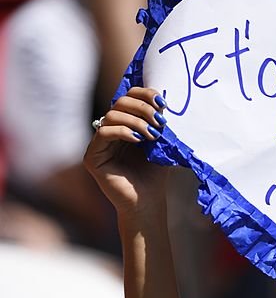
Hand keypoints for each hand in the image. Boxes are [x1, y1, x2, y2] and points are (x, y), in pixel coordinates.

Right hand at [83, 87, 168, 217]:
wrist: (148, 203)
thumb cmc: (154, 176)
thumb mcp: (160, 143)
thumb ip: (157, 122)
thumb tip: (162, 100)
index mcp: (124, 124)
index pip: (128, 97)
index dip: (144, 94)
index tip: (162, 103)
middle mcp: (110, 131)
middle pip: (120, 102)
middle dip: (142, 107)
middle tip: (159, 121)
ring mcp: (99, 144)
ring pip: (112, 115)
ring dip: (135, 121)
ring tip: (153, 135)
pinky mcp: (92, 157)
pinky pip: (104, 132)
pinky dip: (123, 131)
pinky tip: (138, 140)